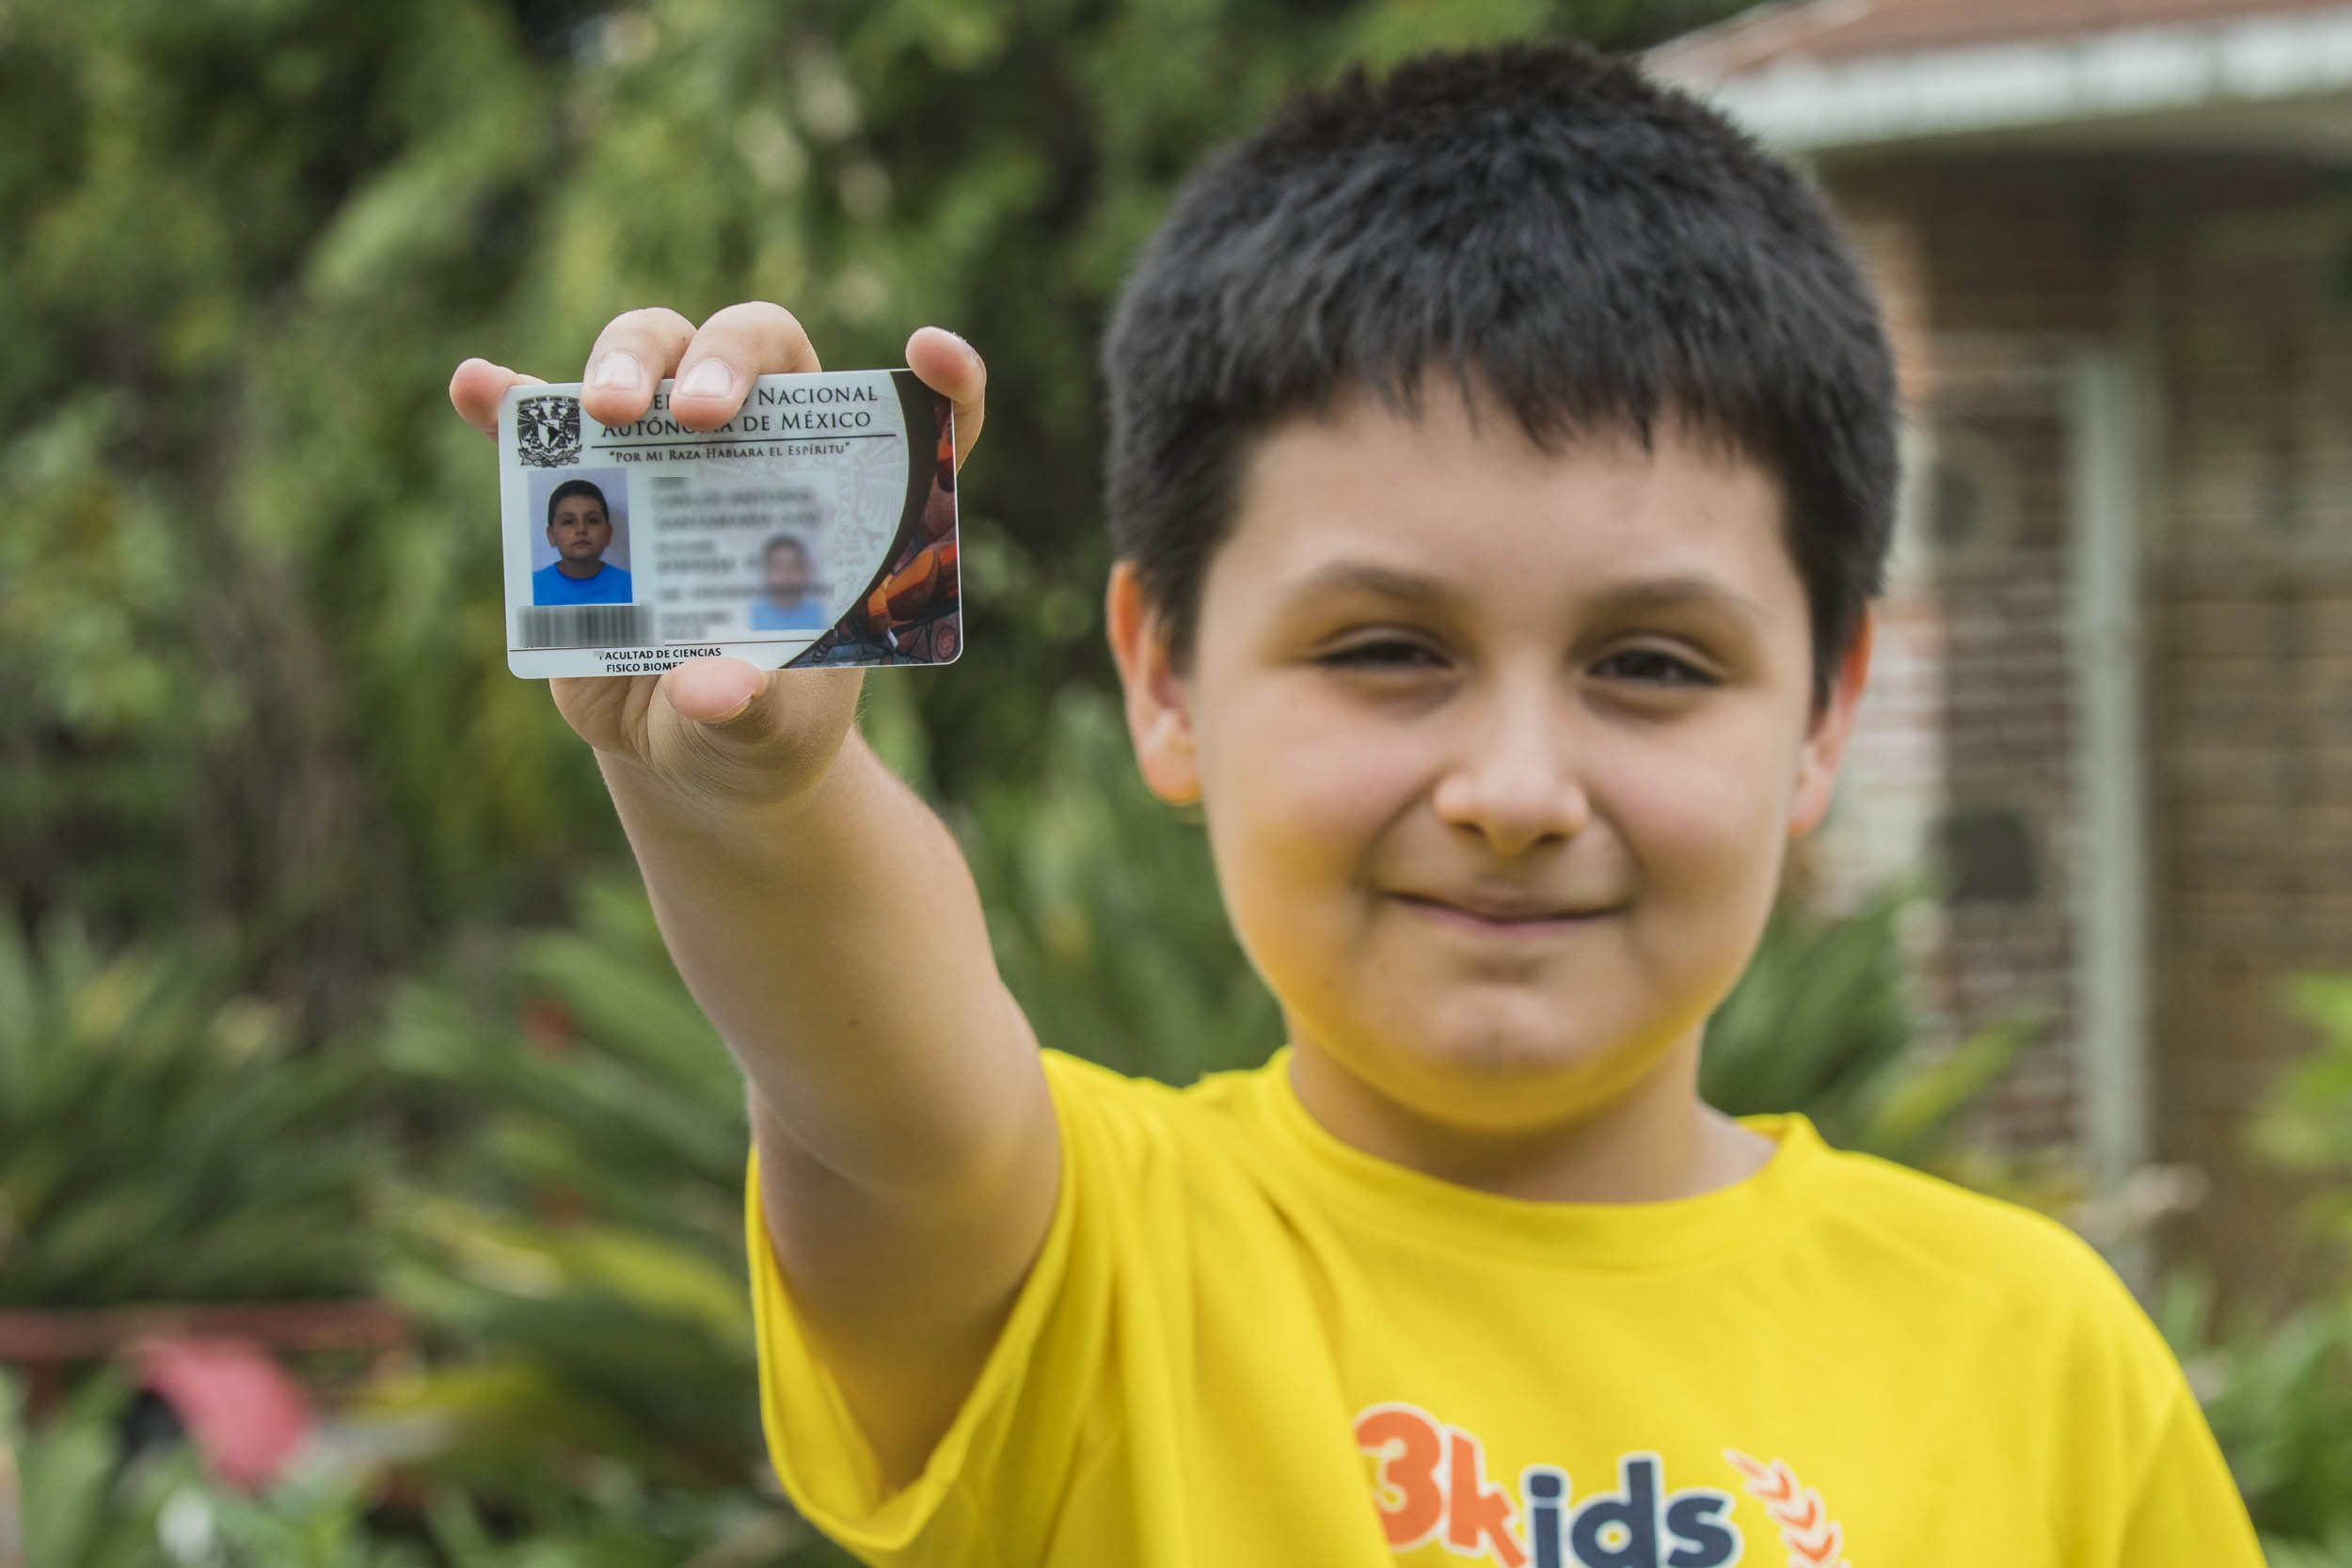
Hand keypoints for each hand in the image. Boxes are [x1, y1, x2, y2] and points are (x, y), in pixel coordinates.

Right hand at [449, 304, 986, 812]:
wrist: (686, 749)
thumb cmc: (760, 724)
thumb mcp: (770, 732)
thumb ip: (751, 708)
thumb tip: (708, 687)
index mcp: (846, 494)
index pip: (918, 416)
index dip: (944, 381)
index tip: (932, 355)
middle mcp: (763, 448)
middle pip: (756, 350)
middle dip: (727, 360)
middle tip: (698, 417)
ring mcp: (670, 456)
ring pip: (650, 355)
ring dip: (622, 361)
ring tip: (600, 409)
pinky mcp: (587, 486)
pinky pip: (541, 427)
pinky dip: (512, 404)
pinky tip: (480, 391)